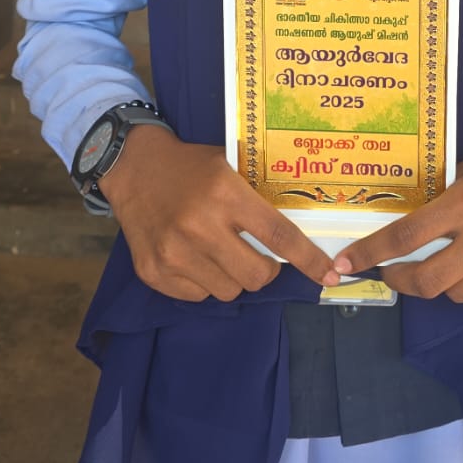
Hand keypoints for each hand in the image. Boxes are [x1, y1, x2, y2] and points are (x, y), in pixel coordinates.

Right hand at [99, 128, 341, 301]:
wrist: (132, 167)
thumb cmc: (189, 166)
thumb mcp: (228, 166)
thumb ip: (256, 199)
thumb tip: (296, 235)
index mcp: (225, 194)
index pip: (278, 235)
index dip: (308, 259)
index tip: (329, 274)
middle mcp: (199, 226)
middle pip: (256, 275)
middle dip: (265, 271)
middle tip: (257, 256)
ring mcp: (174, 253)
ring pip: (227, 291)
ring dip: (232, 277)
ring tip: (218, 252)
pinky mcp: (153, 272)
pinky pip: (197, 296)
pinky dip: (203, 283)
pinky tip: (193, 257)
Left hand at [332, 102, 462, 303]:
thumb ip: (442, 200)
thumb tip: (404, 227)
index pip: (407, 238)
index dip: (371, 253)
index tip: (346, 263)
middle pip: (427, 282)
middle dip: (399, 281)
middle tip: (389, 271)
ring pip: (457, 293)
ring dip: (442, 280)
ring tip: (449, 254)